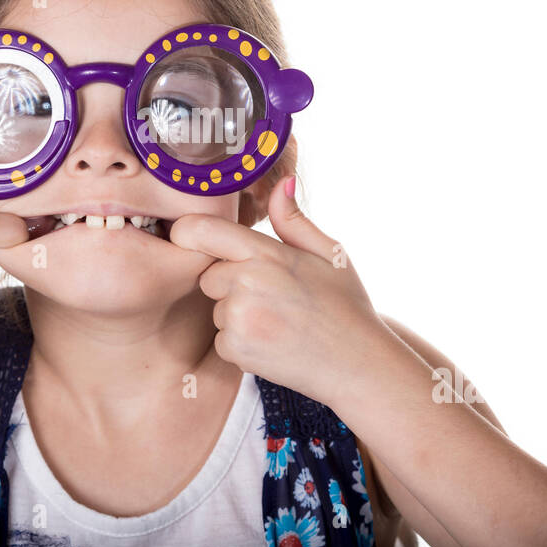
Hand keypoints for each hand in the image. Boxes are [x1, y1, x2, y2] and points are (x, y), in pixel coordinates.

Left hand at [168, 175, 394, 408]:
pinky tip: (273, 342)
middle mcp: (246, 283)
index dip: (188, 233)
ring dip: (236, 314)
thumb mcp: (328, 254)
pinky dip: (240, 343)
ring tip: (277, 321)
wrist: (358, 364)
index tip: (195, 240)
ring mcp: (239, 318)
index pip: (200, 231)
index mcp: (267, 253)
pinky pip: (221, 339)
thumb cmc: (346, 305)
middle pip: (209, 274)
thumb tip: (282, 181)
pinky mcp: (235, 349)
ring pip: (216, 308)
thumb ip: (294, 220)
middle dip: (230, 282)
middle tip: (271, 295)